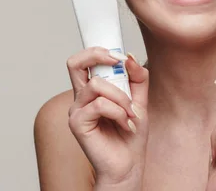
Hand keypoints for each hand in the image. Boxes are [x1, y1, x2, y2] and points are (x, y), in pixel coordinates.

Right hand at [66, 47, 148, 188]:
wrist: (128, 164)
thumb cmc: (130, 135)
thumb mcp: (140, 100)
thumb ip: (137, 78)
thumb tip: (129, 57)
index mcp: (92, 90)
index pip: (83, 61)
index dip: (97, 50)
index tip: (120, 55)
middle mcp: (81, 98)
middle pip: (75, 63)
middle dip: (99, 55)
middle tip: (118, 62)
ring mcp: (77, 110)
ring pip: (97, 85)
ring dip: (121, 97)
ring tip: (130, 114)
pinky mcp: (77, 123)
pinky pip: (99, 104)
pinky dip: (118, 111)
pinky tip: (125, 123)